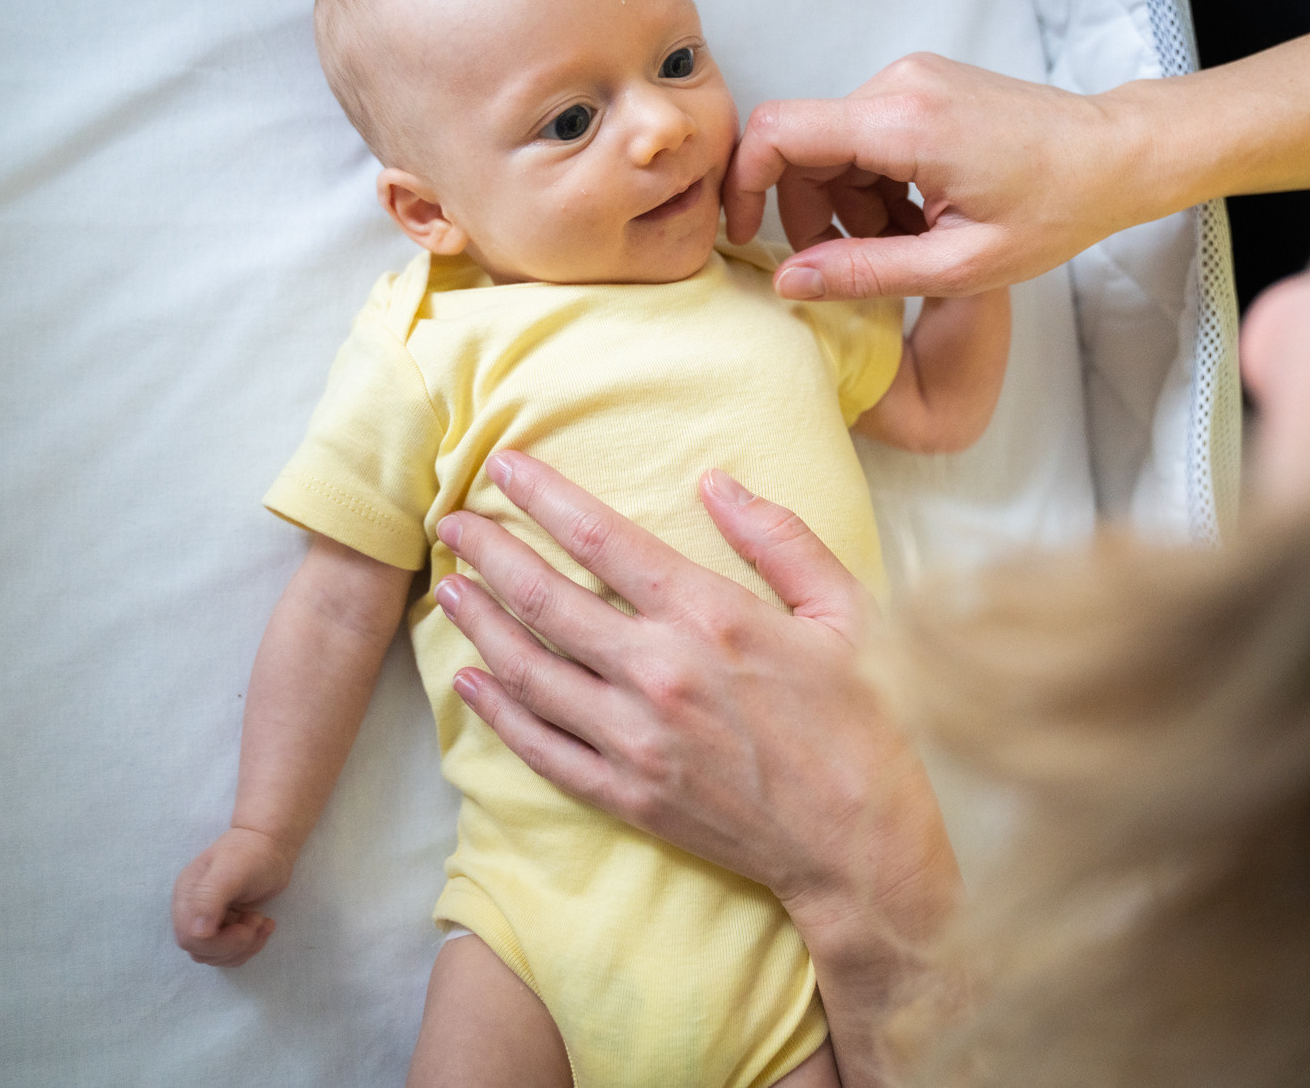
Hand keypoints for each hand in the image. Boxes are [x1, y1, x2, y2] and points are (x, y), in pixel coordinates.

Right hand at [171, 826, 293, 966]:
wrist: (270, 844)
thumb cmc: (252, 853)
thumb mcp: (232, 870)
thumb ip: (209, 897)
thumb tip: (197, 932)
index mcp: (187, 896)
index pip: (190, 939)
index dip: (218, 943)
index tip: (245, 928)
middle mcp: (192, 911)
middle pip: (202, 951)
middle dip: (234, 945)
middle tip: (256, 920)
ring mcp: (208, 919)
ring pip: (216, 956)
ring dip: (245, 946)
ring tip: (262, 920)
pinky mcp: (224, 926)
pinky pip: (230, 952)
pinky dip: (250, 945)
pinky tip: (265, 924)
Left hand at [433, 452, 952, 920]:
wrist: (858, 843)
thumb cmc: (860, 719)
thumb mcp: (843, 611)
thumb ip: (779, 538)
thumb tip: (715, 482)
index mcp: (710, 617)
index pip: (602, 540)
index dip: (543, 498)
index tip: (503, 466)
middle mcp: (659, 673)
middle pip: (544, 600)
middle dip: (488, 553)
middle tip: (452, 523)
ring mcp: (635, 740)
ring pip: (528, 671)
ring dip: (478, 624)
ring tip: (449, 588)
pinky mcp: (626, 795)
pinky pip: (539, 748)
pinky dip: (497, 712)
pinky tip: (470, 682)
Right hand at [724, 53, 1169, 299]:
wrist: (1117, 155)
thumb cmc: (1058, 207)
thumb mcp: (961, 265)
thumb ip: (866, 273)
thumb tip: (788, 283)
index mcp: (905, 122)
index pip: (780, 131)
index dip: (745, 183)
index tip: (745, 233)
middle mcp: (899, 84)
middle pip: (803, 145)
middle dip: (811, 210)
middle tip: (859, 262)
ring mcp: (911, 78)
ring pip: (832, 144)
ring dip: (848, 203)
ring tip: (907, 243)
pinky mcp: (921, 85)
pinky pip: (864, 135)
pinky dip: (873, 183)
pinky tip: (917, 216)